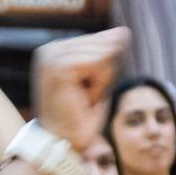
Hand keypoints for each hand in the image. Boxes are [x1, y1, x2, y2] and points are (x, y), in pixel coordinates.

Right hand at [29, 28, 127, 149]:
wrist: (63, 143)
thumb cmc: (81, 117)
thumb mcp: (99, 78)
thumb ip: (108, 53)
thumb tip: (123, 31)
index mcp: (57, 49)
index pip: (99, 41)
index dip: (104, 69)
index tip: (86, 92)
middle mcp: (51, 48)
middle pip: (103, 44)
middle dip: (105, 74)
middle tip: (85, 97)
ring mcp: (52, 55)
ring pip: (103, 54)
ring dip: (102, 81)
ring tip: (83, 99)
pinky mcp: (58, 66)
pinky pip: (98, 63)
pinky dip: (99, 84)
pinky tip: (84, 98)